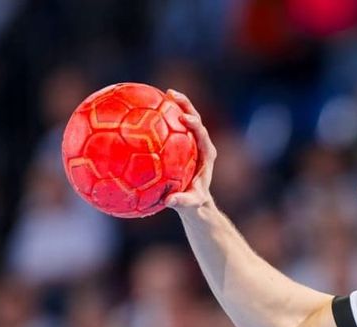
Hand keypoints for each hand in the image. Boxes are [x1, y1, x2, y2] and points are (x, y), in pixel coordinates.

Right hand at [165, 89, 215, 212]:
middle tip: (171, 94)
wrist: (196, 201)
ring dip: (177, 105)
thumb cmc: (194, 202)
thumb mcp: (189, 204)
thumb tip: (169, 201)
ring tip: (164, 92)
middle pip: (195, 120)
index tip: (183, 117)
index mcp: (206, 154)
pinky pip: (174, 127)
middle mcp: (201, 145)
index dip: (194, 124)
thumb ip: (181, 202)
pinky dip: (166, 117)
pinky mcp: (183, 144)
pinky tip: (150, 109)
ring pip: (185, 119)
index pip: (202, 135)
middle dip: (185, 105)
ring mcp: (193, 143)